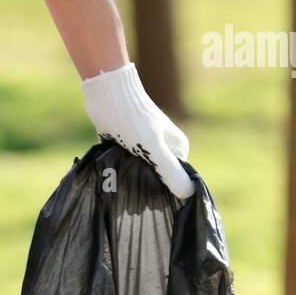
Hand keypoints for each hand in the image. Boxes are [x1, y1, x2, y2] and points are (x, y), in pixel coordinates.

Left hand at [82, 63, 193, 200]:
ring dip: (131, 182)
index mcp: (178, 149)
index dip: (163, 194)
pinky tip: (113, 178)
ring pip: (141, 174)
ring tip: (120, 186)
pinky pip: (127, 167)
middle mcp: (165, 148)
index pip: (175, 182)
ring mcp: (146, 146)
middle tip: (129, 196)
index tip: (147, 201)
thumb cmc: (132, 120)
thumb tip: (188, 194)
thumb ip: (170, 171)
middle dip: (145, 189)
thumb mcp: (154, 148)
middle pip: (158, 179)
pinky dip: (121, 173)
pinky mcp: (128, 145)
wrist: (107, 93)